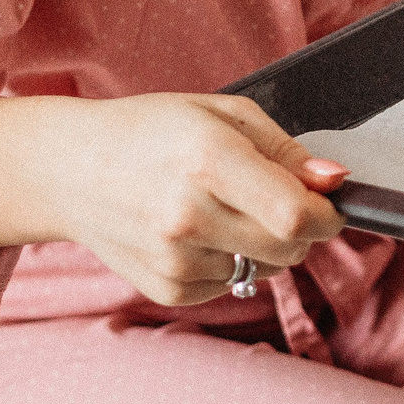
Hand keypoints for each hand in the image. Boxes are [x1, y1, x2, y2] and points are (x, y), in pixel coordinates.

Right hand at [0, 92, 348, 306]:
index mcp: (207, 160)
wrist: (69, 169)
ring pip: (265, 268)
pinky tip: (198, 232)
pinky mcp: (166, 288)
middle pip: (289, 248)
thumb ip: (285, 150)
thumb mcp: (223, 114)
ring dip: (264, 245)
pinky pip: (231, 284)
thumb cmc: (151, 132)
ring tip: (224, 209)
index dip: (326, 214)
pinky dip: (230, 261)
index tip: (328, 203)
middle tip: (280, 201)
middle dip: (303, 229)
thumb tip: (334, 181)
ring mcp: (173, 259)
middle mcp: (188, 216)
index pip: (295, 214)